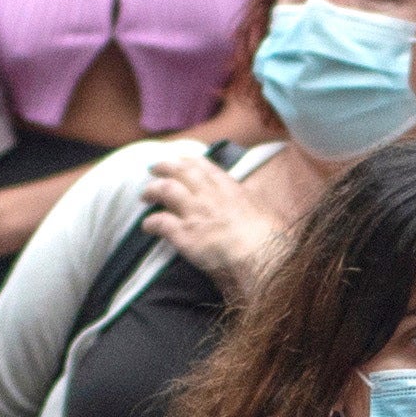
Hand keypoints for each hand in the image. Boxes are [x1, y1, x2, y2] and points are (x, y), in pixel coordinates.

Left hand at [139, 149, 283, 288]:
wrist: (263, 257)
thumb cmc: (271, 239)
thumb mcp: (264, 212)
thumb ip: (251, 205)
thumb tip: (251, 206)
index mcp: (231, 188)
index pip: (204, 167)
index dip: (187, 161)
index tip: (179, 159)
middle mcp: (210, 196)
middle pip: (180, 172)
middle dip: (164, 167)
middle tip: (153, 168)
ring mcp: (196, 213)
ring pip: (166, 191)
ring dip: (152, 190)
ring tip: (144, 195)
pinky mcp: (185, 235)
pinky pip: (160, 222)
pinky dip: (150, 223)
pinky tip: (146, 226)